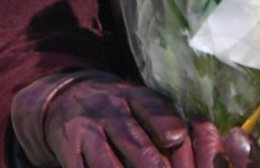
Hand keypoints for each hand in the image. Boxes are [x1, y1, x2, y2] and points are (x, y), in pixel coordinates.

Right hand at [11, 71, 259, 166]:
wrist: (64, 99)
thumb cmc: (117, 108)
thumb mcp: (140, 103)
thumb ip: (164, 118)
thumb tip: (196, 137)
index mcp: (134, 98)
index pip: (152, 109)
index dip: (165, 125)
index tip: (177, 139)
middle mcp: (110, 112)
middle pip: (134, 141)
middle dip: (152, 163)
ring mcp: (86, 133)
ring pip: (107, 162)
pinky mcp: (67, 151)